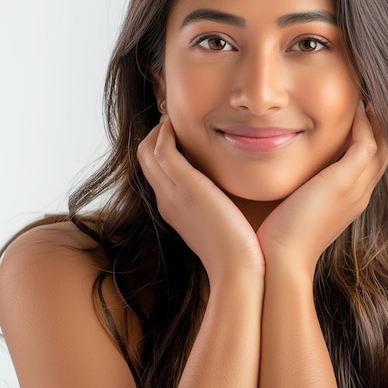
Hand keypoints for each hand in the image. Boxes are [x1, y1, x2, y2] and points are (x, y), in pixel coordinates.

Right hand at [137, 116, 263, 282]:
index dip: (162, 148)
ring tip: (175, 117)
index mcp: (174, 209)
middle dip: (156, 135)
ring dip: (159, 130)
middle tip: (174, 119)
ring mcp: (172, 193)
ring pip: (148, 151)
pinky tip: (180, 123)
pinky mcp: (185, 186)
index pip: (156, 171)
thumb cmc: (242, 251)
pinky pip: (163, 149)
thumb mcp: (225, 224)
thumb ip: (223, 206)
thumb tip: (236, 193)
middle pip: (145, 158)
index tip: (178, 133)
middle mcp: (167, 200)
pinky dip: (166, 132)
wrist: (239, 270)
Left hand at [256, 102, 387, 274]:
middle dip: (380, 128)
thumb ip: (300, 191)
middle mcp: (360, 195)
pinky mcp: (344, 181)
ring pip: (382, 146)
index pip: (371, 165)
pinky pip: (366, 143)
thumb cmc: (280, 237)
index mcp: (351, 202)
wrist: (281, 259)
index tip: (360, 118)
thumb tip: (287, 178)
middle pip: (385, 154)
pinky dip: (364, 124)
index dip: (371, 141)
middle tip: (370, 102)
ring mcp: (356, 188)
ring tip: (366, 100)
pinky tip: (354, 109)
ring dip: (376, 121)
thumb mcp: (296, 209)